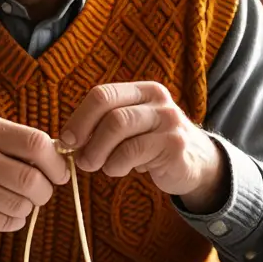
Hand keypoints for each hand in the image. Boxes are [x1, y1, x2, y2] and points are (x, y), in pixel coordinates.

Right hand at [0, 114, 70, 239]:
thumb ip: (24, 144)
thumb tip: (66, 158)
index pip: (36, 144)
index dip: (56, 163)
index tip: (59, 173)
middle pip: (33, 180)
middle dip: (45, 191)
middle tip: (39, 192)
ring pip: (23, 205)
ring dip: (26, 206)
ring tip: (9, 198)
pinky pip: (10, 223)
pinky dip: (12, 220)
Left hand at [59, 82, 227, 212]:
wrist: (197, 164)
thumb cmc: (153, 146)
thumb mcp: (131, 130)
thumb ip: (103, 127)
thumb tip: (66, 141)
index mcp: (143, 91)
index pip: (103, 94)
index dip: (79, 118)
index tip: (66, 140)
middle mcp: (157, 100)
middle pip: (109, 109)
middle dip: (86, 134)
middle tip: (79, 158)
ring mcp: (168, 120)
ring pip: (118, 126)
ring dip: (98, 151)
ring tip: (96, 166)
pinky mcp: (174, 145)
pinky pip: (132, 151)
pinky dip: (116, 164)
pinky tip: (118, 170)